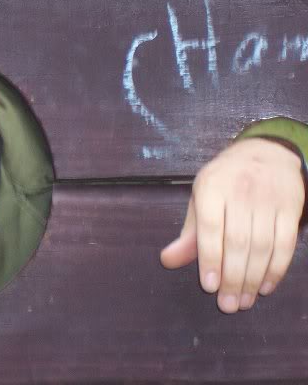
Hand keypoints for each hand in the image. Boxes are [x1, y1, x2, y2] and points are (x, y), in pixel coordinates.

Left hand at [160, 138, 304, 312]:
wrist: (266, 153)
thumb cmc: (225, 182)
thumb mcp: (200, 199)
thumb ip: (188, 233)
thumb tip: (167, 261)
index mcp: (211, 187)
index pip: (210, 227)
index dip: (209, 258)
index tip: (209, 286)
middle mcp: (240, 191)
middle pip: (238, 241)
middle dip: (233, 277)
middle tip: (228, 305)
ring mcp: (268, 199)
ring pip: (263, 246)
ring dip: (253, 278)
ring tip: (244, 301)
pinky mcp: (291, 207)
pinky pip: (285, 244)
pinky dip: (276, 269)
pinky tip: (265, 286)